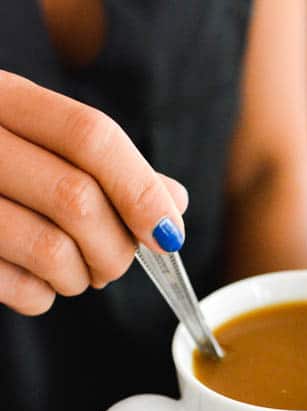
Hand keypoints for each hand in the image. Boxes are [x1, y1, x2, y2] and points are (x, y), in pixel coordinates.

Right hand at [0, 70, 188, 314]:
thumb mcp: (41, 141)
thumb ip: (106, 166)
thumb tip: (173, 201)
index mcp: (6, 100)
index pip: (91, 137)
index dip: (141, 191)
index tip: (168, 235)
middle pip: (78, 200)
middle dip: (116, 248)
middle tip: (114, 263)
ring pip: (52, 251)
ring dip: (82, 278)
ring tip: (75, 273)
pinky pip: (21, 290)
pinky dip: (43, 297)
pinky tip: (36, 280)